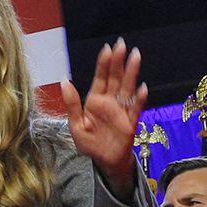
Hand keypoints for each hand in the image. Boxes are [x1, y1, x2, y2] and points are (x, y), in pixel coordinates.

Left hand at [61, 38, 147, 198]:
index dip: (104, 64)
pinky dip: (139, 99)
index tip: (107, 48)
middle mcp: (110, 102)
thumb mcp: (75, 124)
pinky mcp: (130, 123)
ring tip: (135, 56)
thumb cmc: (89, 143)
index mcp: (94, 101)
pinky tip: (142, 89)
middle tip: (122, 44)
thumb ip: (72, 103)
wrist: (104, 161)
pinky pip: (135, 109)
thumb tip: (65, 80)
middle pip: (115, 78)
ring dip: (132, 73)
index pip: (100, 78)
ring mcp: (122, 111)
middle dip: (118, 62)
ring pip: (127, 88)